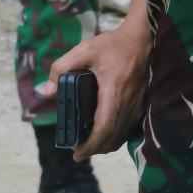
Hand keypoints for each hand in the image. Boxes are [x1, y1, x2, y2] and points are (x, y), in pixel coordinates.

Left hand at [39, 17, 150, 161]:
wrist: (143, 38)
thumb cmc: (114, 44)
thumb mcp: (84, 50)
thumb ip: (62, 67)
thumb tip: (48, 92)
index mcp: (114, 92)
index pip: (103, 129)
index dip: (90, 146)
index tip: (76, 153)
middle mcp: (129, 103)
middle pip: (113, 138)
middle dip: (95, 149)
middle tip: (77, 150)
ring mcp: (138, 105)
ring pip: (122, 136)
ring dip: (106, 144)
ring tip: (89, 143)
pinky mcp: (142, 104)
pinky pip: (129, 128)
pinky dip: (116, 136)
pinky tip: (105, 132)